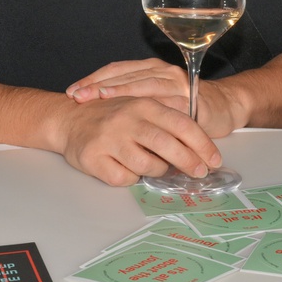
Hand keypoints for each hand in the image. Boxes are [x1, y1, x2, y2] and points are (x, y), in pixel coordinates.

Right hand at [52, 94, 222, 186]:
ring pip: (148, 166)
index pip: (181, 124)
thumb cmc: (109, 115)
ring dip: (157, 170)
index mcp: (142, 103)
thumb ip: (167, 114)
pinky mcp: (94, 158)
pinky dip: (131, 177)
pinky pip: (124, 178)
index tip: (214, 160)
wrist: (67, 119)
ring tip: (154, 166)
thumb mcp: (139, 104)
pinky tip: (127, 167)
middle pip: (167, 146)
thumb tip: (198, 132)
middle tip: (199, 173)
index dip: (201, 144)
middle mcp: (127, 119)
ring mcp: (110, 139)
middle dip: (189, 162)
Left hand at [66, 58, 245, 137]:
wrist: (224, 106)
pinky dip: (153, 108)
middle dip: (100, 85)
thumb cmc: (184, 105)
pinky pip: (170, 103)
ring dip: (122, 91)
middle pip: (126, 75)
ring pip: (145, 84)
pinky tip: (138, 114)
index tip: (73, 92)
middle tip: (80, 96)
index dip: (93, 79)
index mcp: (150, 69)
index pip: (116, 69)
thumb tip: (98, 109)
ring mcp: (178, 84)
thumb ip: (133, 100)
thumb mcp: (154, 99)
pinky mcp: (193, 99)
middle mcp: (163, 72)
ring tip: (102, 98)